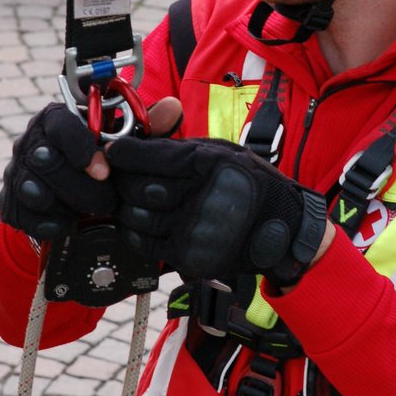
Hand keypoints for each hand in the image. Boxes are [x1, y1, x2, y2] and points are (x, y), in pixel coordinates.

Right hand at [0, 99, 182, 241]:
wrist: (73, 195)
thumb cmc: (103, 162)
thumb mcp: (126, 143)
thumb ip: (148, 126)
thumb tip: (173, 107)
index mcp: (57, 119)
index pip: (59, 124)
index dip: (80, 146)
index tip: (103, 170)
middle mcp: (32, 142)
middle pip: (46, 159)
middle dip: (81, 186)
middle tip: (107, 201)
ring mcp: (18, 172)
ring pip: (33, 189)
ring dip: (67, 204)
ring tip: (88, 210)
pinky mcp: (11, 201)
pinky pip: (23, 215)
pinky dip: (49, 223)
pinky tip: (67, 223)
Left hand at [107, 136, 327, 286]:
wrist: (281, 229)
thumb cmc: (252, 185)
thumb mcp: (223, 152)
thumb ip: (180, 146)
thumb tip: (136, 140)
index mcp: (208, 164)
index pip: (150, 155)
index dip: (125, 153)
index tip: (113, 151)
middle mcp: (199, 196)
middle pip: (136, 187)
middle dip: (122, 180)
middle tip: (120, 176)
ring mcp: (192, 230)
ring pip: (134, 217)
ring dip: (126, 208)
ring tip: (133, 200)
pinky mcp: (187, 256)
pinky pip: (143, 244)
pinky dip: (135, 233)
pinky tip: (142, 223)